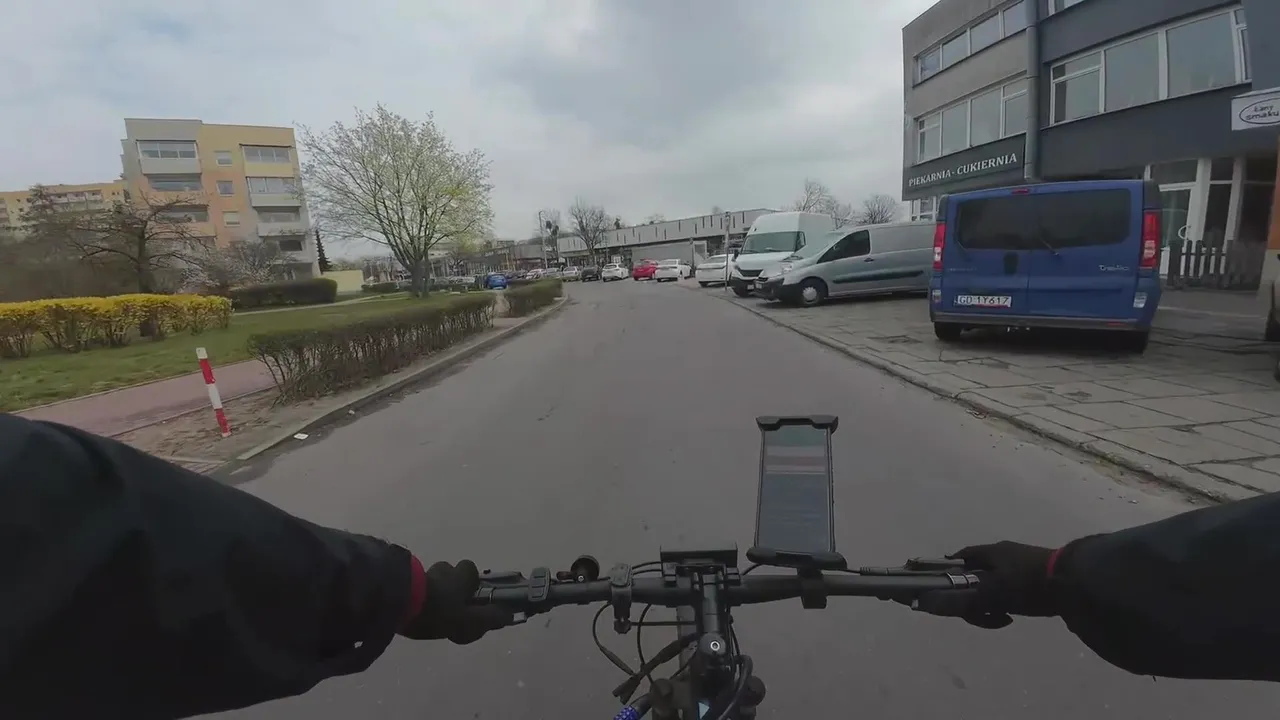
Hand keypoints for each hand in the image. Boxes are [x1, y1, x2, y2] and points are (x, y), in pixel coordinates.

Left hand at [401, 560, 511, 643]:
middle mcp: (445, 569)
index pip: (470, 570)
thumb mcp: (470, 621)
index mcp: (462, 576)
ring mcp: (423, 573)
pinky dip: (419, 596)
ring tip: (430, 611)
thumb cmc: (441, 612)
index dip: (471, 582)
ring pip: (433, 579)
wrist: (401, 603)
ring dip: (434, 591)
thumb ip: (490, 618)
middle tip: (449, 606)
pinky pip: (417, 586)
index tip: (470, 597)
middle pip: (450, 573)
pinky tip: (417, 611)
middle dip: (451, 586)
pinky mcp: (406, 580)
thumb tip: (509, 615)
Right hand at [913, 541, 1057, 628]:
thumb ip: (959, 602)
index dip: (947, 572)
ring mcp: (1022, 565)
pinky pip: (1012, 592)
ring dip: (990, 604)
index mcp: (990, 551)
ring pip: (994, 587)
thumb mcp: (990, 595)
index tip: (941, 592)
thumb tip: (926, 604)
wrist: (1076, 583)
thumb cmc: (1026, 584)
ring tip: (999, 618)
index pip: (960, 558)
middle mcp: (1004, 554)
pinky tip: (1012, 616)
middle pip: (976, 576)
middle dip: (972, 597)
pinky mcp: (1037, 578)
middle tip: (976, 614)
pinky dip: (1005, 604)